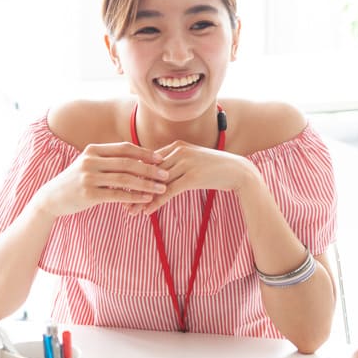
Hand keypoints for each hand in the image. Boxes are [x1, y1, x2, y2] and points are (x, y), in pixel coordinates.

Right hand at [36, 142, 169, 217]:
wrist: (52, 198)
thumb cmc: (76, 181)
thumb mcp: (90, 165)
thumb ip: (110, 160)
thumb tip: (138, 158)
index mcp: (93, 150)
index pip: (125, 148)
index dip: (144, 153)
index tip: (161, 158)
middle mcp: (91, 161)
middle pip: (128, 163)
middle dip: (150, 168)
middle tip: (166, 174)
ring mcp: (89, 177)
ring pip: (125, 179)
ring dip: (146, 184)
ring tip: (162, 188)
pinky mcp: (88, 194)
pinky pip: (117, 195)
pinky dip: (134, 196)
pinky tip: (147, 199)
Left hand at [130, 141, 254, 214]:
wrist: (238, 171)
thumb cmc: (214, 168)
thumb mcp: (192, 160)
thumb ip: (175, 163)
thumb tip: (157, 173)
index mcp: (176, 145)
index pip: (148, 160)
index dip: (133, 173)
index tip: (120, 185)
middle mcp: (179, 151)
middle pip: (149, 171)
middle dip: (133, 186)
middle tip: (119, 200)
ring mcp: (185, 163)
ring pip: (156, 183)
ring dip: (141, 198)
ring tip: (129, 210)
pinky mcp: (192, 177)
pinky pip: (169, 192)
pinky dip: (156, 202)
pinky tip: (146, 212)